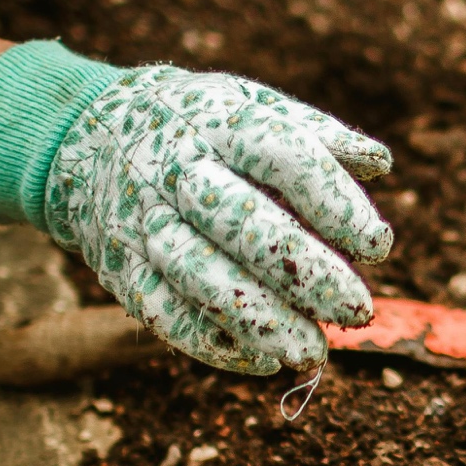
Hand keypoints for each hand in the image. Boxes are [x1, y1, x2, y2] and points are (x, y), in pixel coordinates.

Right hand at [43, 69, 393, 373]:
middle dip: (304, 272)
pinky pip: (161, 312)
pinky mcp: (119, 267)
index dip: (333, 202)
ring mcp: (143, 220)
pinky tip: (261, 360)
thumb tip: (379, 164)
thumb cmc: (197, 124)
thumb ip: (317, 134)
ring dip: (259, 320)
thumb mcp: (249, 105)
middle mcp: (177, 170)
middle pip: (240, 222)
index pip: (283, 156)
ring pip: (198, 275)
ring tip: (312, 352)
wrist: (86, 134)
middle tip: (357, 311)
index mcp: (220, 122)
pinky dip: (210, 343)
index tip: (377, 247)